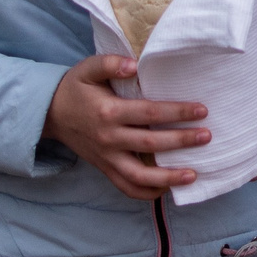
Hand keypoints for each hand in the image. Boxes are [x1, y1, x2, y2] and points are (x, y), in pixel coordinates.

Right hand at [42, 54, 210, 200]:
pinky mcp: (105, 169)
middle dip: (182, 142)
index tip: (202, 110)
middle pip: (151, 144)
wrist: (49, 114)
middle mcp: (109, 138)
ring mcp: (107, 158)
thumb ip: (110, 63)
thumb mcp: (87, 69)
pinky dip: (147, 193)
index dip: (177, 112)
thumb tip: (134, 65)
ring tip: (194, 174)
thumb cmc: (75, 88)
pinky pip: (126, 187)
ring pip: (139, 176)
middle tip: (207, 137)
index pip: (150, 113)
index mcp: (108, 112)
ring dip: (168, 177)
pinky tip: (168, 188)